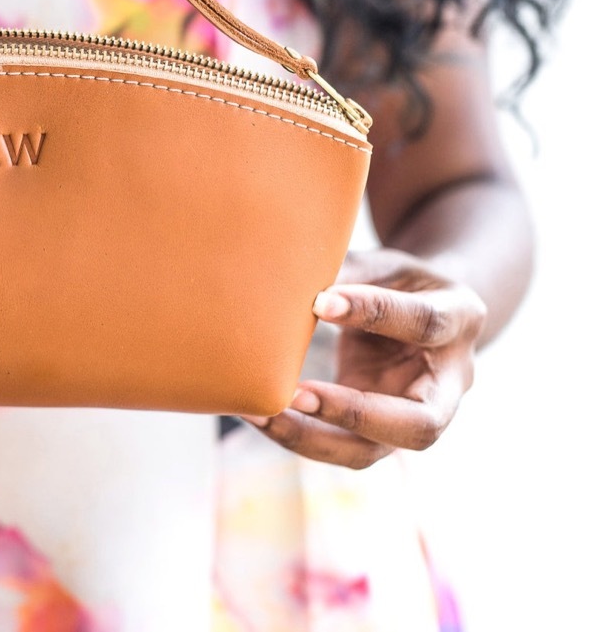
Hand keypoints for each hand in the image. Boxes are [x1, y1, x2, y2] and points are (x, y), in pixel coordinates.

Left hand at [242, 249, 486, 468]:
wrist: (421, 313)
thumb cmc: (398, 283)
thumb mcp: (383, 265)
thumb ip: (350, 273)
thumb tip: (291, 278)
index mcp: (460, 321)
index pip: (424, 323)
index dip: (375, 313)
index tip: (319, 302)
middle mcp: (449, 383)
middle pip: (421, 425)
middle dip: (356, 414)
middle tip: (296, 394)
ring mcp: (414, 417)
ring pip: (372, 452)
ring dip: (312, 438)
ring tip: (260, 413)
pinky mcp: (379, 433)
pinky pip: (341, 449)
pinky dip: (297, 436)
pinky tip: (258, 415)